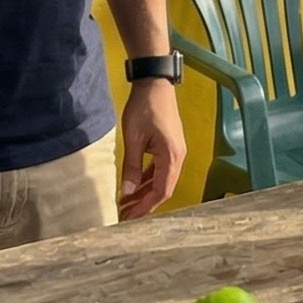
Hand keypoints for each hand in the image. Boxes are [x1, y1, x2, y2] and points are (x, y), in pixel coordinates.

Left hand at [117, 78, 184, 217]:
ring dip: (145, 193)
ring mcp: (175, 152)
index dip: (146, 207)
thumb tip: (127, 193)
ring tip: (127, 204)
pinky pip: (160, 170)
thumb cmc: (144, 108)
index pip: (161, 191)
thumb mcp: (134, 138)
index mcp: (172, 157)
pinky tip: (135, 186)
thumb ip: (132, 167)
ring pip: (161, 180)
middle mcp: (177, 157)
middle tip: (125, 215)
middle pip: (163, 189)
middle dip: (145, 204)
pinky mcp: (169, 147)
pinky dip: (148, 180)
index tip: (129, 218)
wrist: (154, 84)